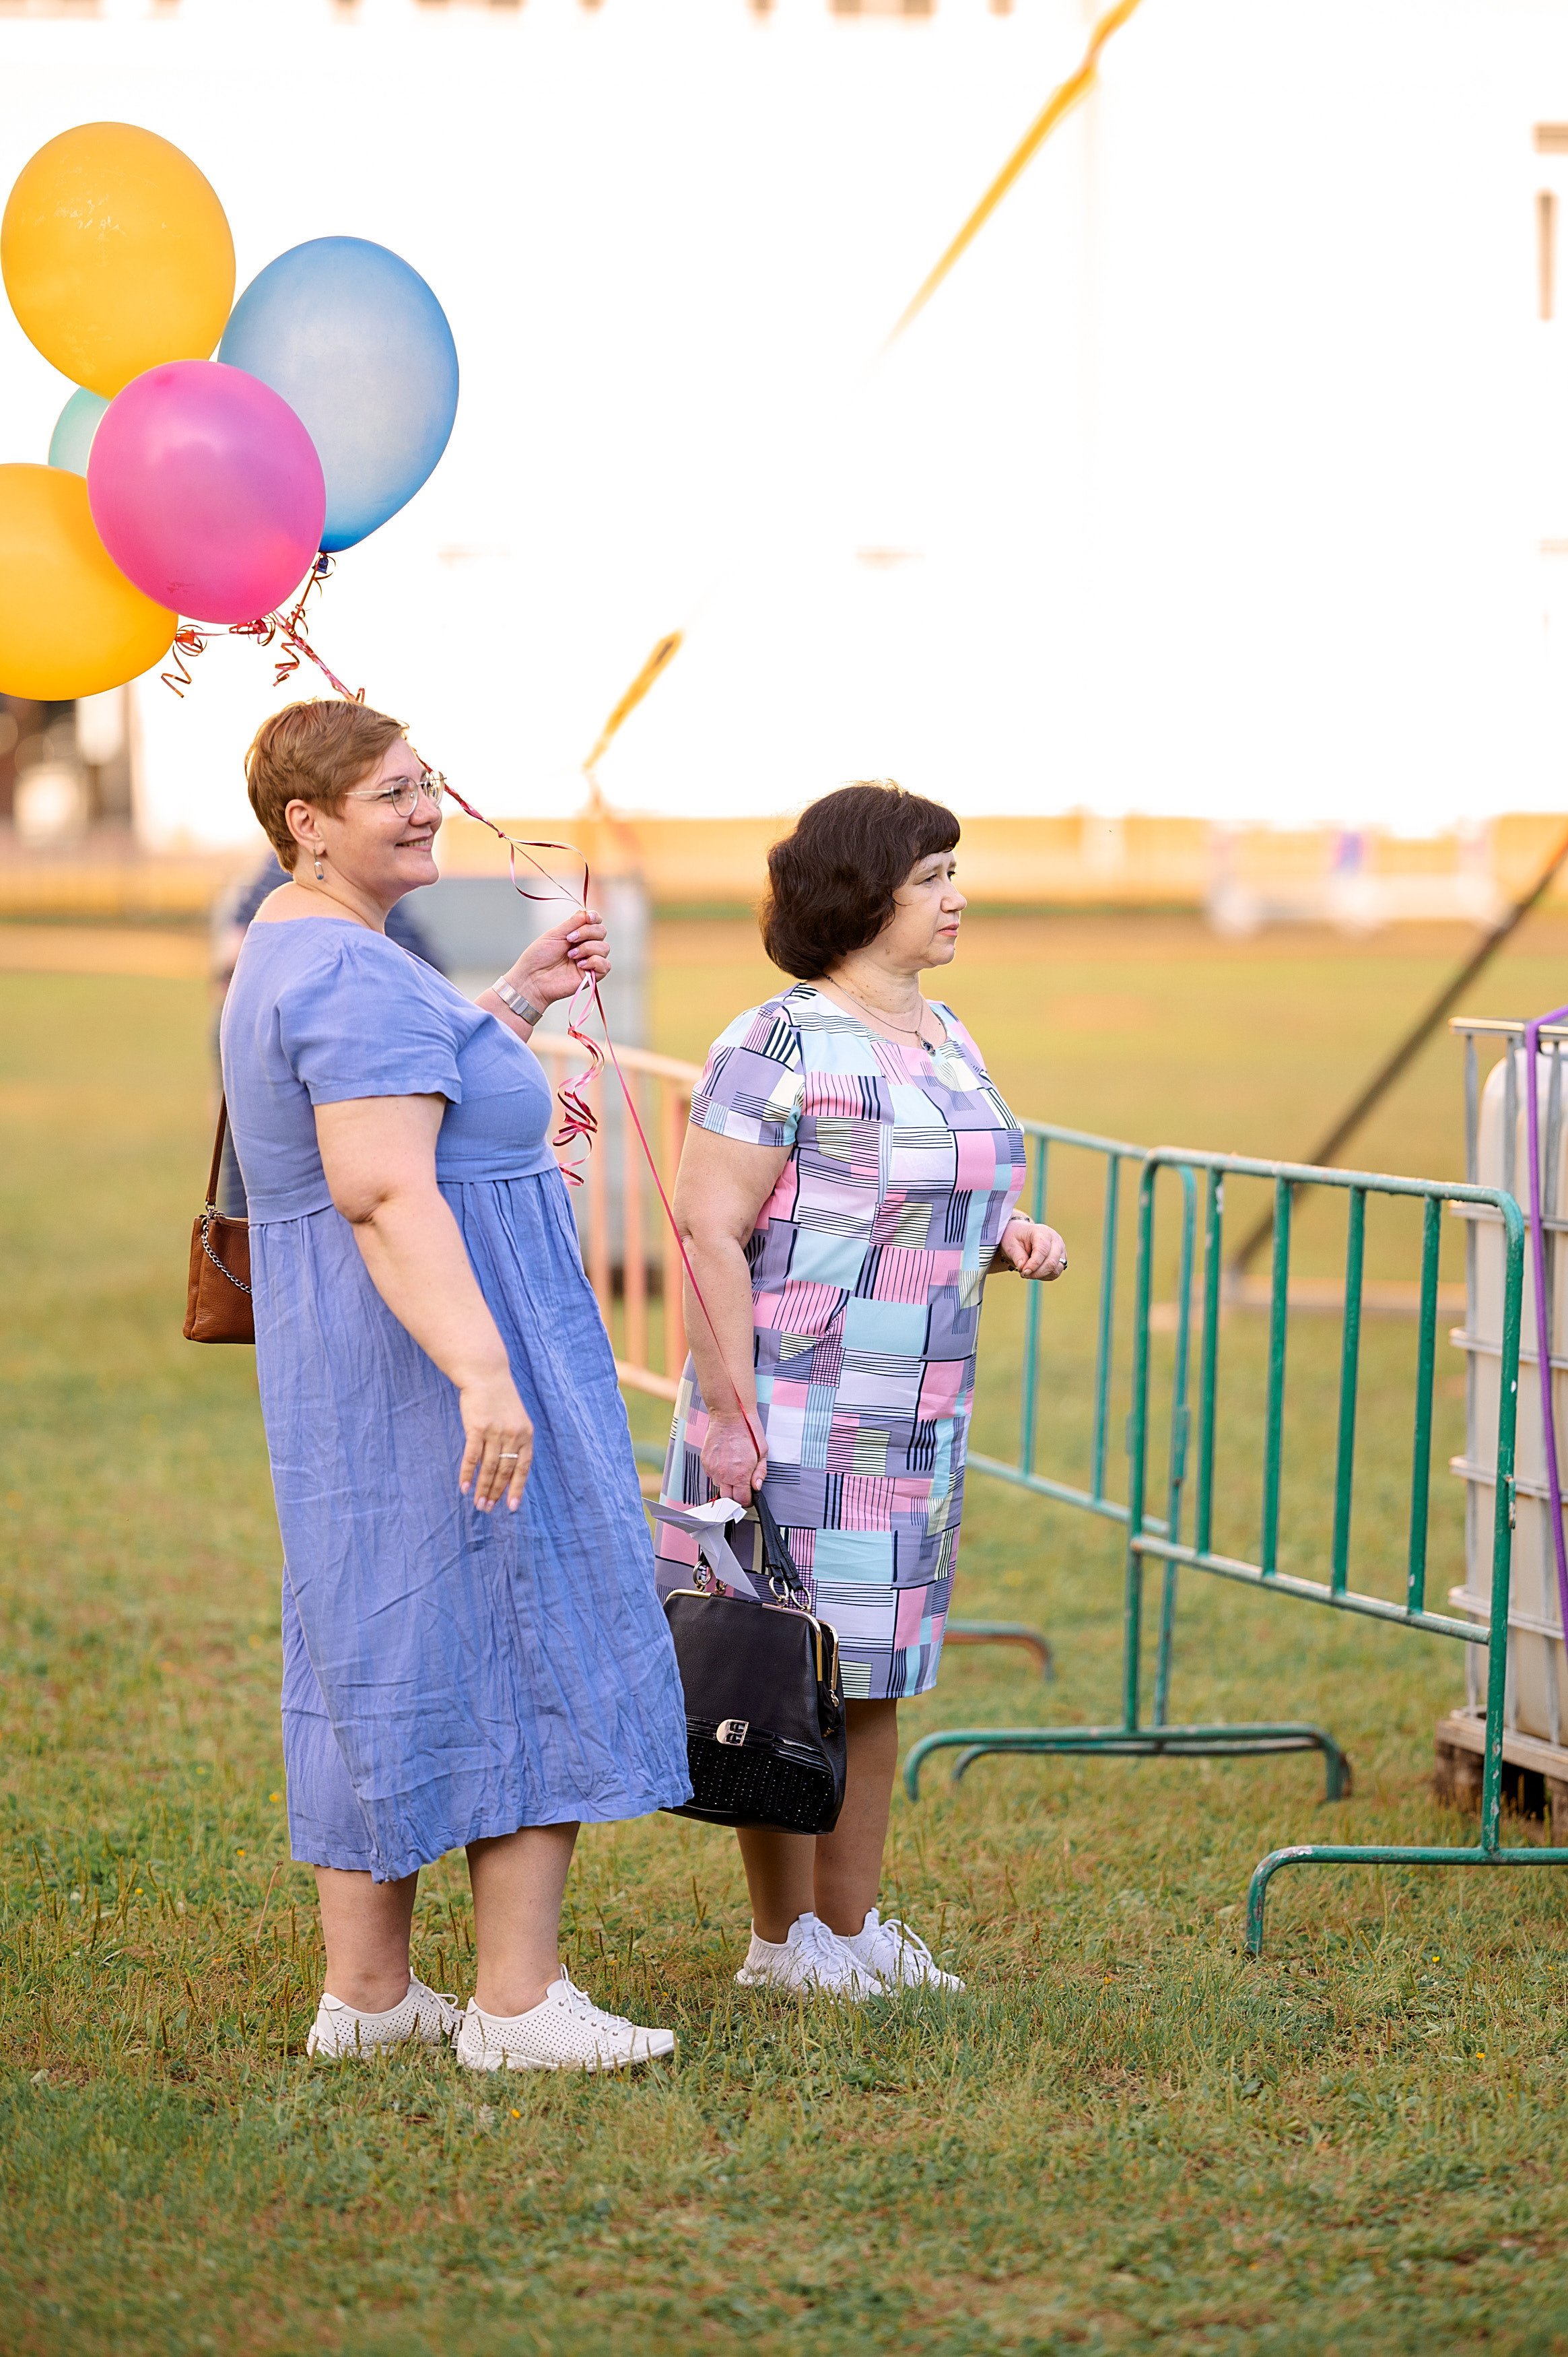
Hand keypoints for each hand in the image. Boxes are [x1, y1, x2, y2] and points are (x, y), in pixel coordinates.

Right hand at [457, 1371, 533, 1511]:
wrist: (487, 1376)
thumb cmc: (500, 1401)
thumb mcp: (516, 1420)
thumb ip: (515, 1443)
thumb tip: (509, 1470)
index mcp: (526, 1435)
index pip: (522, 1468)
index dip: (516, 1488)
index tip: (511, 1507)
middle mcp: (513, 1436)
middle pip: (504, 1471)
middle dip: (496, 1493)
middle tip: (487, 1509)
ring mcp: (495, 1432)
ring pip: (489, 1468)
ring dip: (482, 1488)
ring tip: (478, 1504)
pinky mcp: (477, 1428)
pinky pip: (472, 1457)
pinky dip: (467, 1474)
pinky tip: (463, 1487)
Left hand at [509, 907, 609, 1009]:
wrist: (532, 978)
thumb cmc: (539, 957)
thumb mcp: (555, 934)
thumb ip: (573, 923)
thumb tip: (588, 913)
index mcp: (577, 934)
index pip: (595, 922)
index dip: (595, 917)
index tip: (589, 918)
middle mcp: (585, 946)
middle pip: (602, 932)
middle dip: (587, 932)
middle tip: (569, 939)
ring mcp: (589, 961)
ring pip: (605, 947)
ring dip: (588, 948)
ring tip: (571, 955)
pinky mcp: (592, 976)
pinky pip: (605, 965)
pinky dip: (594, 962)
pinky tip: (580, 965)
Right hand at [700, 1409, 766, 1504]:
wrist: (729, 1416)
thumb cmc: (748, 1431)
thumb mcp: (763, 1452)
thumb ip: (760, 1473)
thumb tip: (757, 1487)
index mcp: (741, 1474)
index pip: (742, 1500)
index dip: (748, 1499)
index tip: (749, 1495)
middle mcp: (724, 1475)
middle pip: (728, 1499)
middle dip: (736, 1496)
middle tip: (741, 1486)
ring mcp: (713, 1469)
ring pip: (719, 1487)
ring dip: (727, 1483)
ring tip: (733, 1469)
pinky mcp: (705, 1462)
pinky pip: (711, 1475)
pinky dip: (718, 1473)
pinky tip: (725, 1462)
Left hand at [997, 1219, 1067, 1280]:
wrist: (1022, 1236)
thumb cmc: (1016, 1238)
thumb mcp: (1011, 1244)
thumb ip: (1017, 1256)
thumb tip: (1023, 1268)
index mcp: (1042, 1232)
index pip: (1042, 1250)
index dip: (1034, 1264)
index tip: (1024, 1272)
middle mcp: (1055, 1240)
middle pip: (1052, 1262)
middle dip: (1037, 1272)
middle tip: (1023, 1274)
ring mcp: (1061, 1250)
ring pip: (1056, 1269)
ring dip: (1041, 1275)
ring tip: (1027, 1273)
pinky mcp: (1062, 1259)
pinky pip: (1056, 1273)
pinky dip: (1045, 1276)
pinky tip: (1034, 1272)